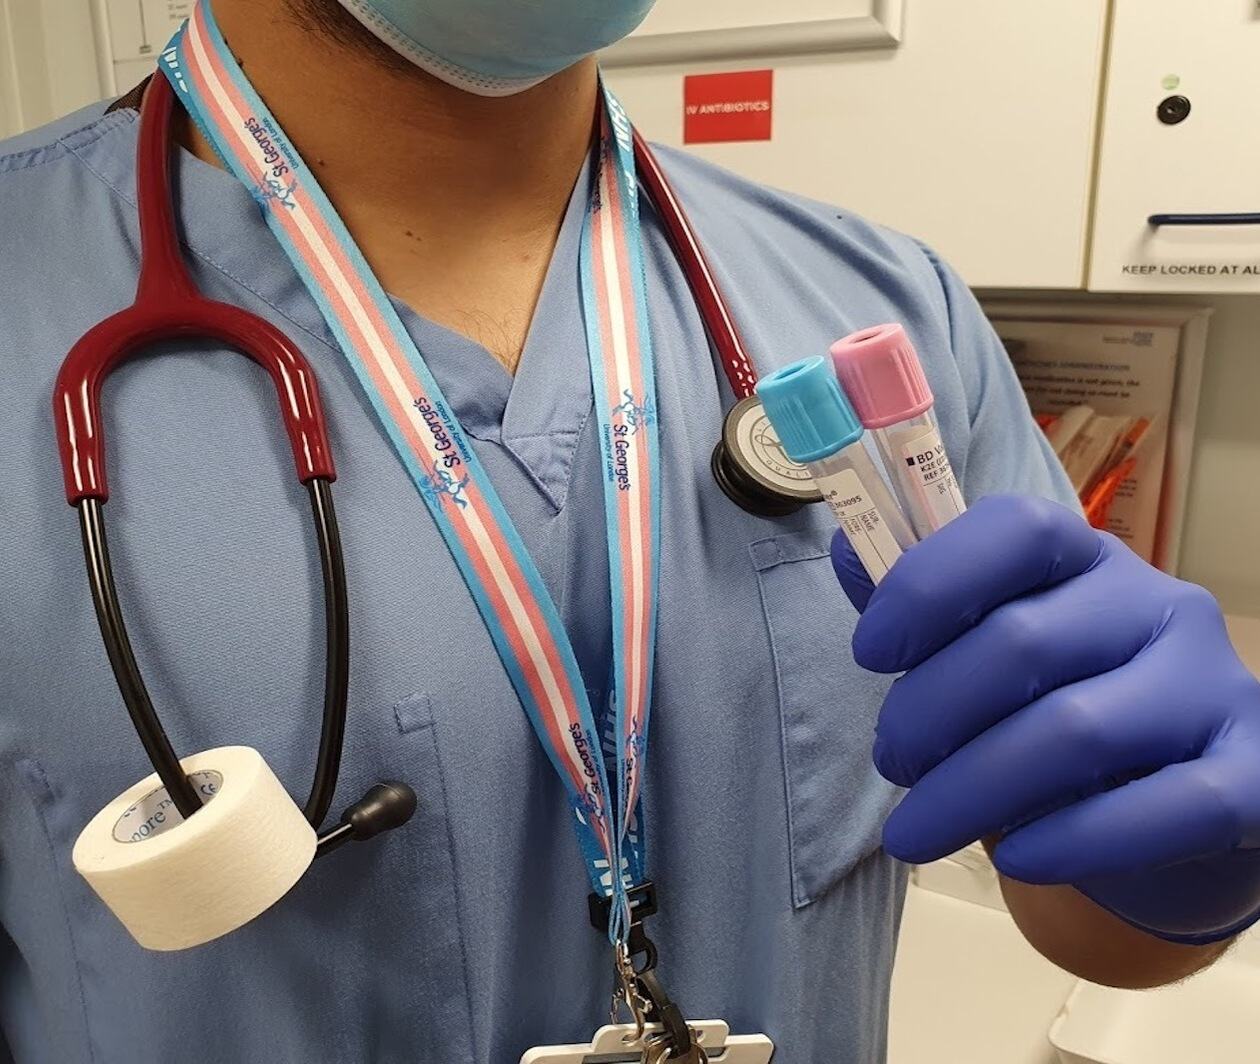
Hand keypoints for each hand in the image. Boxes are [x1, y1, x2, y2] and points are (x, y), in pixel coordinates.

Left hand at [832, 494, 1259, 944]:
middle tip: (891, 761)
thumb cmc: (1060, 706)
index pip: (1017, 531)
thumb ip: (926, 601)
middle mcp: (1160, 606)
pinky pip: (1164, 811)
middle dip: (928, 712)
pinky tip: (1016, 860)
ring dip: (970, 790)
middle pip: (1023, 642)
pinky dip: (1073, 839)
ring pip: (1074, 732)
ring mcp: (1214, 689)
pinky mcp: (1251, 780)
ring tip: (911, 829)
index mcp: (1087, 558)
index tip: (869, 652)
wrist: (1179, 801)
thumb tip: (850, 548)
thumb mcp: (991, 645)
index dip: (929, 584)